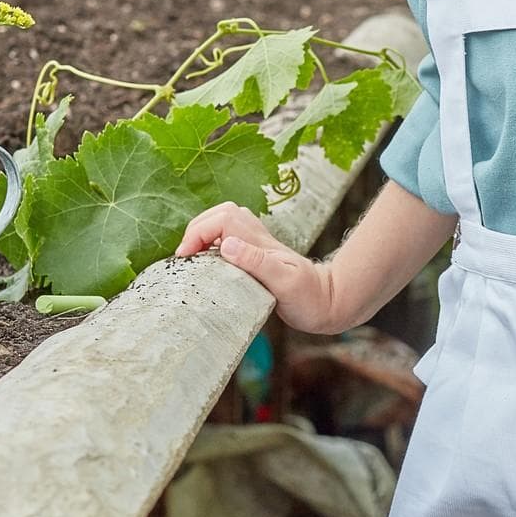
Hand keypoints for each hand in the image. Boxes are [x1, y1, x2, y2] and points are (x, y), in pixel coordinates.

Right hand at [176, 201, 340, 332]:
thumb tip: (226, 244)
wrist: (330, 303)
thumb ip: (257, 262)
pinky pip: (231, 238)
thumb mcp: (284, 282)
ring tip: (193, 256)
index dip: (198, 233)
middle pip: (221, 213)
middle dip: (197, 228)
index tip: (186, 257)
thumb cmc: (310, 298)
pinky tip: (210, 264)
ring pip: (225, 222)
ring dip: (204, 233)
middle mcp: (258, 239)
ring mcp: (259, 246)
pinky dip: (214, 244)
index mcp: (259, 243)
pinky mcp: (259, 256)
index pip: (222, 219)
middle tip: (185, 256)